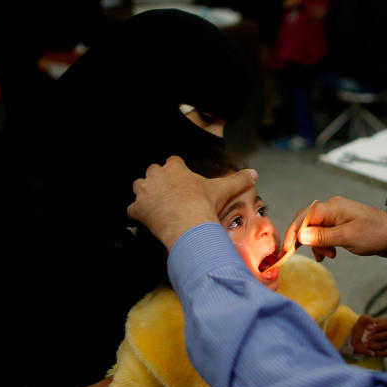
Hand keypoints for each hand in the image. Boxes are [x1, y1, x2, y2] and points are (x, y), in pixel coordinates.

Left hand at [128, 156, 257, 249]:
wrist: (189, 225)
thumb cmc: (204, 204)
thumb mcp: (224, 189)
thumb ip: (238, 179)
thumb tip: (254, 173)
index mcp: (174, 168)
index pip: (173, 161)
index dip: (178, 170)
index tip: (183, 180)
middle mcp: (156, 175)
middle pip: (153, 171)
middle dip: (159, 180)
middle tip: (171, 193)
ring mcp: (144, 192)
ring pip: (138, 186)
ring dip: (145, 194)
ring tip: (156, 204)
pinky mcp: (137, 209)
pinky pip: (132, 210)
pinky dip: (138, 214)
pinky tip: (147, 220)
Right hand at [285, 196, 386, 260]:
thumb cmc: (375, 234)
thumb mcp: (347, 237)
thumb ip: (322, 236)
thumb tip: (300, 236)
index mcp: (332, 207)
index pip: (304, 217)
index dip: (293, 233)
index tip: (287, 249)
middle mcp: (332, 209)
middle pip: (307, 223)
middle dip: (305, 240)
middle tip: (302, 254)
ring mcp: (338, 217)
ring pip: (316, 231)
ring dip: (317, 245)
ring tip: (328, 256)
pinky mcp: (342, 226)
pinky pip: (325, 234)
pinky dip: (324, 245)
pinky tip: (330, 254)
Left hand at [352, 314, 386, 356]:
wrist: (356, 338)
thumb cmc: (361, 327)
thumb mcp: (362, 320)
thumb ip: (367, 320)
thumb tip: (372, 326)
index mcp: (383, 323)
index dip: (382, 326)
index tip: (373, 329)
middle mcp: (386, 332)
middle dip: (377, 336)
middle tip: (367, 337)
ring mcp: (386, 342)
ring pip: (385, 344)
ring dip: (374, 345)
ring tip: (365, 345)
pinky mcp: (384, 350)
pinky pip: (386, 353)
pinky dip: (379, 353)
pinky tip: (372, 352)